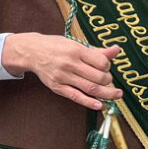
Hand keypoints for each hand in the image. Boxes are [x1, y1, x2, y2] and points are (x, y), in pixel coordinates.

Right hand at [1, 33, 121, 110]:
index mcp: (76, 50)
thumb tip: (116, 50)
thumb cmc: (55, 46)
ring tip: (115, 95)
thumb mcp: (75, 43)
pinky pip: (76, 97)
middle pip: (98, 77)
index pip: (101, 62)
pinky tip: (99, 105)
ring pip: (90, 88)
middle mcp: (70, 64)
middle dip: (108, 80)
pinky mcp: (57, 87)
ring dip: (106, 94)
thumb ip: (96, 50)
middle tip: (107, 80)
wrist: (31, 51)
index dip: (108, 66)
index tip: (106, 67)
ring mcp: (63, 77)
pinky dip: (89, 102)